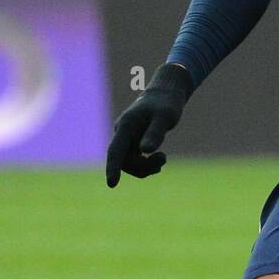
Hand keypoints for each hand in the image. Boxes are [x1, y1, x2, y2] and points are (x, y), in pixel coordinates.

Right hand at [105, 63, 192, 187]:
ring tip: (163, 159)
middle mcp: (122, 133)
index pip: (116, 150)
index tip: (112, 184)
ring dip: (145, 167)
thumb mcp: (165, 117)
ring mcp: (126, 139)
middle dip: (142, 167)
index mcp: (126, 125)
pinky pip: (135, 161)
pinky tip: (158, 161)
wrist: (166, 94)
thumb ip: (155, 133)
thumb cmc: (166, 103)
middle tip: (163, 159)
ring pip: (129, 164)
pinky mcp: (133, 143)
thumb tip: (146, 151)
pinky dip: (147, 165)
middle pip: (124, 161)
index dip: (113, 167)